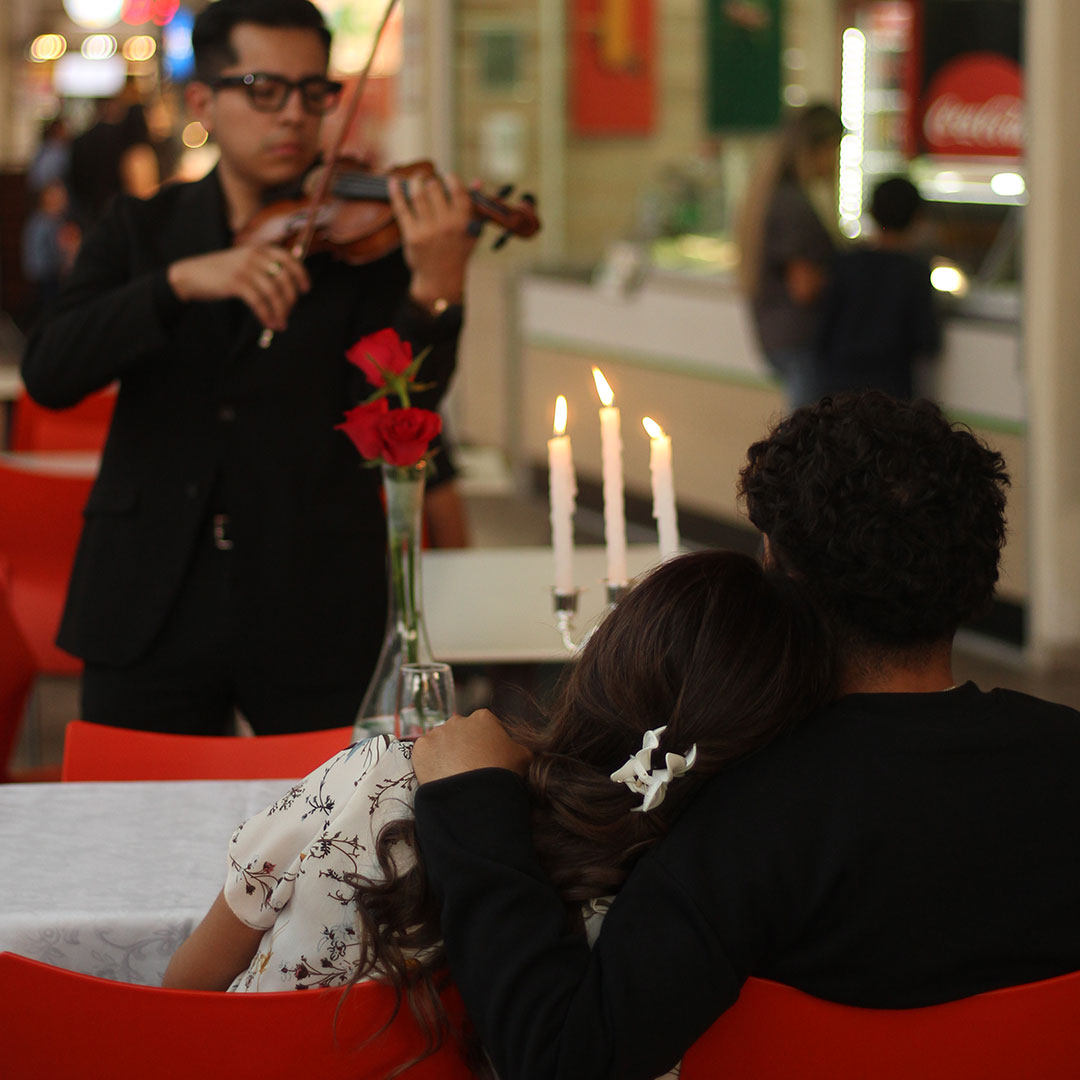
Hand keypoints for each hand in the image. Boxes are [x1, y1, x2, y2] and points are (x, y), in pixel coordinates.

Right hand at [166, 245, 310, 332]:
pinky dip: (266, 315)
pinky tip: (268, 324)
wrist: (191, 275)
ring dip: (280, 312)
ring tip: (280, 324)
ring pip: (273, 293)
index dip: (301, 274)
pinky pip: (259, 302)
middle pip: (284, 279)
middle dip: (290, 300)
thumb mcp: (243, 262)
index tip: (306, 289)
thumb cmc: (220, 272)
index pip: (288, 258)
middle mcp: (254, 256)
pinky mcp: (235, 282)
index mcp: (259, 249)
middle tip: (288, 314)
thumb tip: (287, 291)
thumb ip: (263, 269)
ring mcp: (245, 268)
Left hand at [388, 172, 475, 310]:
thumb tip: (477, 181)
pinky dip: (396, 192)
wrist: (441, 279)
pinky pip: (401, 208)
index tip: (447, 176)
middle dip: (431, 181)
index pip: (458, 190)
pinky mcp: (411, 236)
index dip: (451, 179)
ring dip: (415, 182)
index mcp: (463, 222)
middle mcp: (446, 225)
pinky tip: (393, 182)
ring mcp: (428, 231)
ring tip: (415, 179)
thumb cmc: (458, 252)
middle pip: (435, 188)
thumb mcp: (473, 232)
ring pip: (417, 195)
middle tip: (429, 181)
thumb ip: (477, 207)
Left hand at [412, 709, 531, 784]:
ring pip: (441, 743)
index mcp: (483, 718)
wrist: (474, 794)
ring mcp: (437, 733)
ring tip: (453, 777)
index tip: (487, 760)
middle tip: (468, 769)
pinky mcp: (420, 748)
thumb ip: (517, 747)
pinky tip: (440, 777)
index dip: (486, 744)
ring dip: (446, 755)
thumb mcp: (523, 757)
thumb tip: (516, 750)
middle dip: (463, 747)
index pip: (484, 726)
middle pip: (460, 732)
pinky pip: (425, 754)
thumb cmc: (502, 774)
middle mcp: (458, 720)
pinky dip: (430, 764)